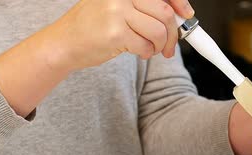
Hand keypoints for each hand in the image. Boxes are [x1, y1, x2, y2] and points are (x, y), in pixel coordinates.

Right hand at [47, 0, 194, 71]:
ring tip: (150, 48)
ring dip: (159, 45)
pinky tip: (137, 52)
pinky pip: (146, 46)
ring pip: (158, 31)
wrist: (64, 43)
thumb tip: (181, 14)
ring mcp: (117, 12)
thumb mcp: (119, 7)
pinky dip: (146, 53)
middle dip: (172, 34)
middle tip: (168, 46)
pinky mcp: (115, 32)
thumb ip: (146, 7)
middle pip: (165, 12)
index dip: (180, 2)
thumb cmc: (94, 26)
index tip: (187, 14)